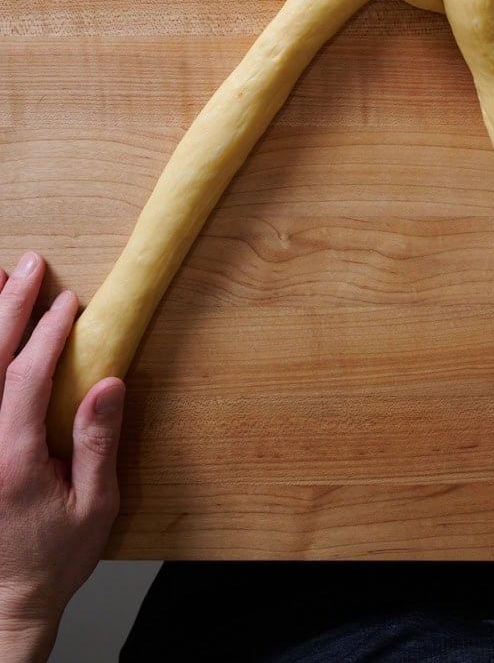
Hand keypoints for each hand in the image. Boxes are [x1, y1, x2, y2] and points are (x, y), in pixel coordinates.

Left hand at [0, 252, 124, 662]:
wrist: (4, 603)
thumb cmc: (53, 559)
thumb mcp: (95, 507)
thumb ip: (97, 443)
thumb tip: (108, 384)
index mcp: (10, 460)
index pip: (25, 376)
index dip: (48, 333)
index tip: (70, 303)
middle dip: (10, 305)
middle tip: (32, 266)